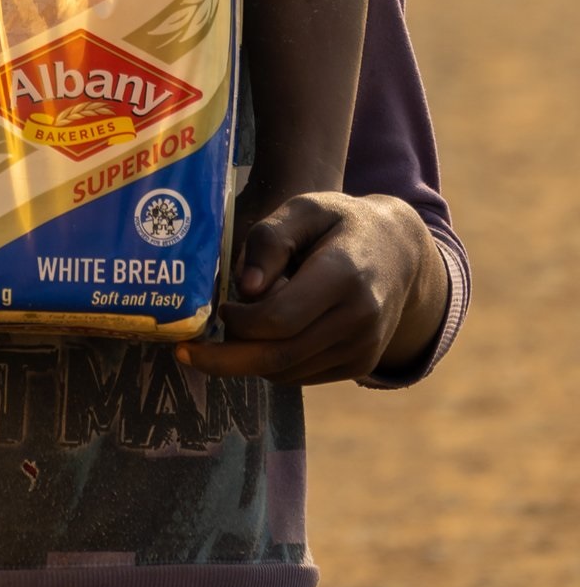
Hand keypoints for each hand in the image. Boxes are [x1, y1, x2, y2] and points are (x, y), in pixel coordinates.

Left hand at [175, 194, 449, 386]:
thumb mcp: (304, 209)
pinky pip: (302, 376)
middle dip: (226, 359)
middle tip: (187, 353)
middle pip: (279, 357)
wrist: (399, 253)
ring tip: (233, 330)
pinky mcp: (361, 367)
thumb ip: (270, 240)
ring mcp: (364, 349)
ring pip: (287, 373)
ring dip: (249, 359)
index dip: (240, 320)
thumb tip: (243, 289)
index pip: (280, 318)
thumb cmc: (338, 223)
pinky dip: (273, 363)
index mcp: (345, 275)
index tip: (220, 305)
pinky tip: (263, 337)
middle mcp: (360, 320)